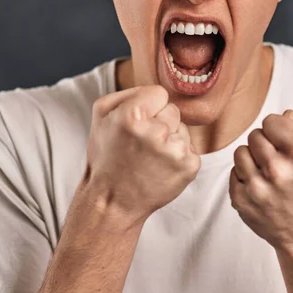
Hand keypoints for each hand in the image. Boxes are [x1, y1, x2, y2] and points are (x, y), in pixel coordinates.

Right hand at [85, 85, 200, 225]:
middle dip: (159, 123)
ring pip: (182, 129)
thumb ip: (129, 93)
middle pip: (172, 110)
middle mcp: (156, 133)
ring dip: (170, 140)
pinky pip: (190, 148)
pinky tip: (161, 168)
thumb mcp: (101, 115)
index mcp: (132, 116)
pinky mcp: (189, 167)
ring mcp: (175, 151)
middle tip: (140, 144)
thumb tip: (156, 91)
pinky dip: (178, 157)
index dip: (147, 106)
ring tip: (149, 157)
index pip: (159, 92)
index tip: (137, 122)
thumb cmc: (107, 156)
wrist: (113, 201)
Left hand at [228, 110, 292, 251]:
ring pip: (240, 151)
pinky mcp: (240, 200)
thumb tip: (278, 116)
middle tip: (278, 161)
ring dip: (252, 159)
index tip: (285, 145)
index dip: (279, 130)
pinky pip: (233, 171)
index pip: (271, 121)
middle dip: (266, 144)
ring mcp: (256, 187)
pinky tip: (261, 186)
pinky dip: (244, 177)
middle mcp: (278, 171)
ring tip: (268, 172)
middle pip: (255, 135)